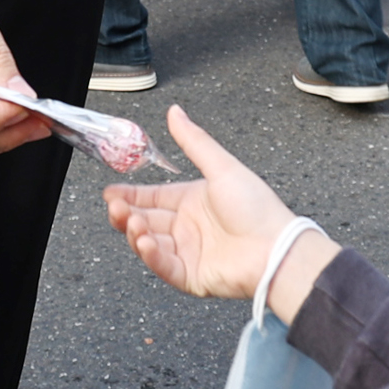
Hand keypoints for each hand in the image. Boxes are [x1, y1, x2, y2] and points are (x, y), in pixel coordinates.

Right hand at [104, 106, 330, 309]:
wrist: (278, 249)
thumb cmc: (258, 209)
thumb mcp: (222, 168)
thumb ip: (194, 142)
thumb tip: (175, 112)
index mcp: (194, 202)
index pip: (154, 197)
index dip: (131, 195)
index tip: (110, 192)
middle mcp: (188, 228)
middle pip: (146, 221)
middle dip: (126, 214)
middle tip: (115, 208)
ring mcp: (189, 253)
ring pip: (150, 244)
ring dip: (136, 233)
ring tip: (133, 222)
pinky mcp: (192, 277)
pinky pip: (165, 266)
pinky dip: (151, 255)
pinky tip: (146, 241)